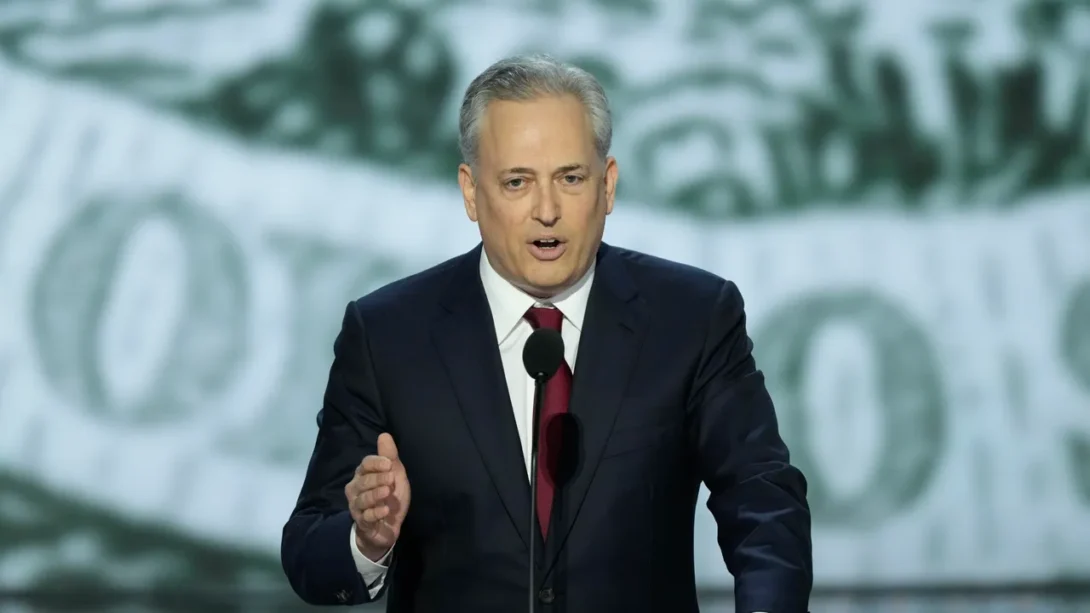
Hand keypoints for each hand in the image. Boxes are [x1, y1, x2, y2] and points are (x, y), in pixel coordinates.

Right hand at [346, 433, 410, 561]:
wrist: (389, 525)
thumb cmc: (390, 496)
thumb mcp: (395, 474)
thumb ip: (389, 456)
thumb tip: (384, 435)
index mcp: (364, 474)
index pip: (365, 464)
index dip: (376, 463)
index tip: (389, 464)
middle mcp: (356, 489)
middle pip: (363, 481)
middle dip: (377, 479)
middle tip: (391, 479)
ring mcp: (357, 506)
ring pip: (363, 499)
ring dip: (375, 495)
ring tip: (387, 492)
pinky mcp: (362, 522)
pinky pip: (366, 517)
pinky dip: (375, 513)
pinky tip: (385, 511)